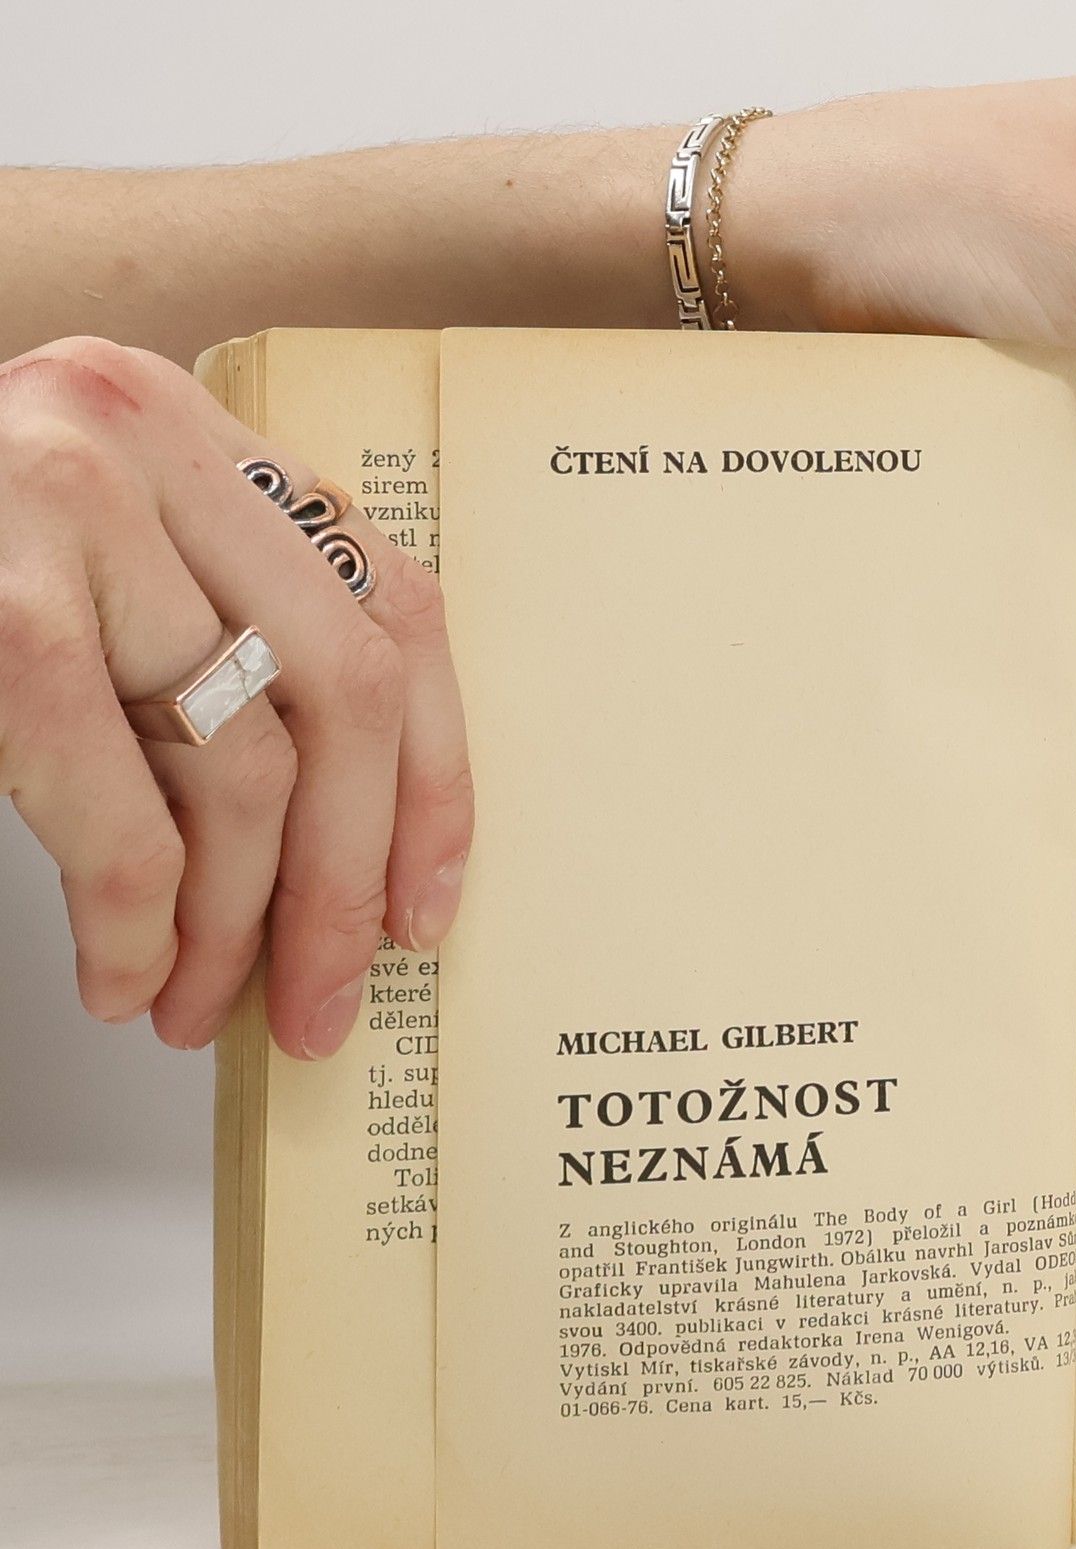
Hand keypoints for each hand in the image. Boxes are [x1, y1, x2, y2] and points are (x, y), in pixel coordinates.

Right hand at [0, 337, 471, 1056]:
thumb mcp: (99, 579)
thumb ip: (214, 649)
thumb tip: (341, 861)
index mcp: (200, 437)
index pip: (395, 608)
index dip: (434, 777)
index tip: (426, 907)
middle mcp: (143, 436)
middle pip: (344, 695)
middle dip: (343, 882)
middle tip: (325, 999)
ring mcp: (59, 502)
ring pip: (239, 760)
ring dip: (231, 923)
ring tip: (198, 1003)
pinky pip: (116, 803)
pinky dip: (137, 919)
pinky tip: (122, 975)